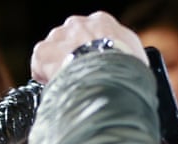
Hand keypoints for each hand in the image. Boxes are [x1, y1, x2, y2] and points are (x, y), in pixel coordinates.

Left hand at [30, 11, 146, 83]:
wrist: (105, 76)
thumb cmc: (125, 69)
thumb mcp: (137, 58)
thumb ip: (127, 56)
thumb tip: (130, 70)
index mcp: (102, 22)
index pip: (94, 33)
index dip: (93, 53)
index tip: (95, 68)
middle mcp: (78, 24)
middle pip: (71, 40)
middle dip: (73, 59)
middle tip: (80, 79)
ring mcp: (59, 36)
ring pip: (54, 51)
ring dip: (58, 67)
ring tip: (68, 86)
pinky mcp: (43, 51)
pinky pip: (40, 64)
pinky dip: (44, 77)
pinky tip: (55, 87)